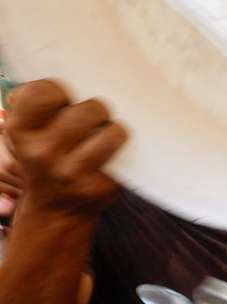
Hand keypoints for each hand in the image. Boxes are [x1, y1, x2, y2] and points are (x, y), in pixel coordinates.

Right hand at [4, 80, 126, 215]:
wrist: (54, 210)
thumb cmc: (45, 159)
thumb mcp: (27, 133)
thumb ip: (35, 106)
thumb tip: (57, 85)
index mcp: (19, 132)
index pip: (45, 93)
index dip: (60, 92)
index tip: (63, 103)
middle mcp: (42, 153)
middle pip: (89, 110)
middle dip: (96, 110)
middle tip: (93, 120)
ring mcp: (70, 172)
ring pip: (112, 130)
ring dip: (113, 129)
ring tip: (104, 135)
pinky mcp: (97, 186)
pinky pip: (122, 152)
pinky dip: (121, 148)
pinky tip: (111, 154)